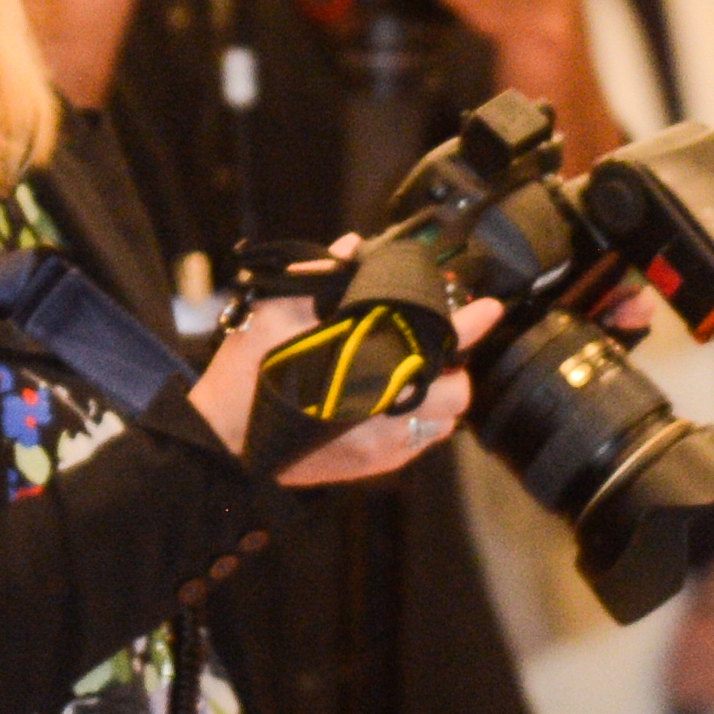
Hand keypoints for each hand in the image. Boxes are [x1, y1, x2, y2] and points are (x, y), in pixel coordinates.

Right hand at [188, 249, 506, 488]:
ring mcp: (384, 446)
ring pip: (442, 419)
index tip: (488, 307)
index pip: (436, 341)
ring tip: (410, 373)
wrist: (224, 442)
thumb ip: (321, 278)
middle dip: (450, 366)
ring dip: (436, 394)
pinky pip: (420, 440)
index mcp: (365, 369)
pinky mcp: (376, 466)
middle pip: (454, 388)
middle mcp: (384, 413)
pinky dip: (418, 418)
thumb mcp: (277, 314)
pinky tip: (391, 400)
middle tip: (431, 346)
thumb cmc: (248, 375)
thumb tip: (352, 248)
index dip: (469, 323)